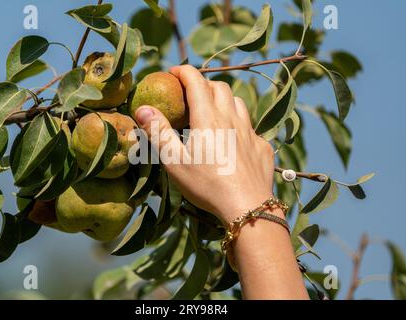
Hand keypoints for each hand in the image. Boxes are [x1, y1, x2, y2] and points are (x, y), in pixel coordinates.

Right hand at [134, 65, 276, 224]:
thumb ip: (158, 132)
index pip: (196, 81)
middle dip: (203, 83)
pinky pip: (250, 127)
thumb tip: (143, 109)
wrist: (247, 207)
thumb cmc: (206, 185)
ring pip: (238, 103)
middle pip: (219, 86)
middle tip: (190, 94)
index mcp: (208, 118)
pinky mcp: (262, 146)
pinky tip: (232, 141)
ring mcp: (250, 132)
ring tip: (212, 112)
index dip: (183, 72)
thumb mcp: (174, 161)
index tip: (173, 72)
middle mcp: (232, 119)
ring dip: (224, 100)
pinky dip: (238, 124)